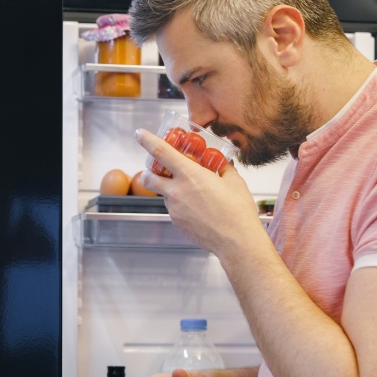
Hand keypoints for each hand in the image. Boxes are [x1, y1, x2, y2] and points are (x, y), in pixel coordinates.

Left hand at [133, 129, 262, 257]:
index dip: (147, 140)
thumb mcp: (234, 182)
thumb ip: (224, 169)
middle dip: (148, 172)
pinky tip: (198, 209)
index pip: (161, 152)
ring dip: (170, 190)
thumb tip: (223, 164)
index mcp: (190, 175)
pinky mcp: (177, 223)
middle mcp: (177, 191)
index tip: (139, 134)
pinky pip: (174, 210)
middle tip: (158, 170)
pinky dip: (181, 206)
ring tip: (192, 194)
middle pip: (148, 178)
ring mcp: (174, 209)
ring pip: (163, 195)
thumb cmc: (237, 211)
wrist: (236, 242)